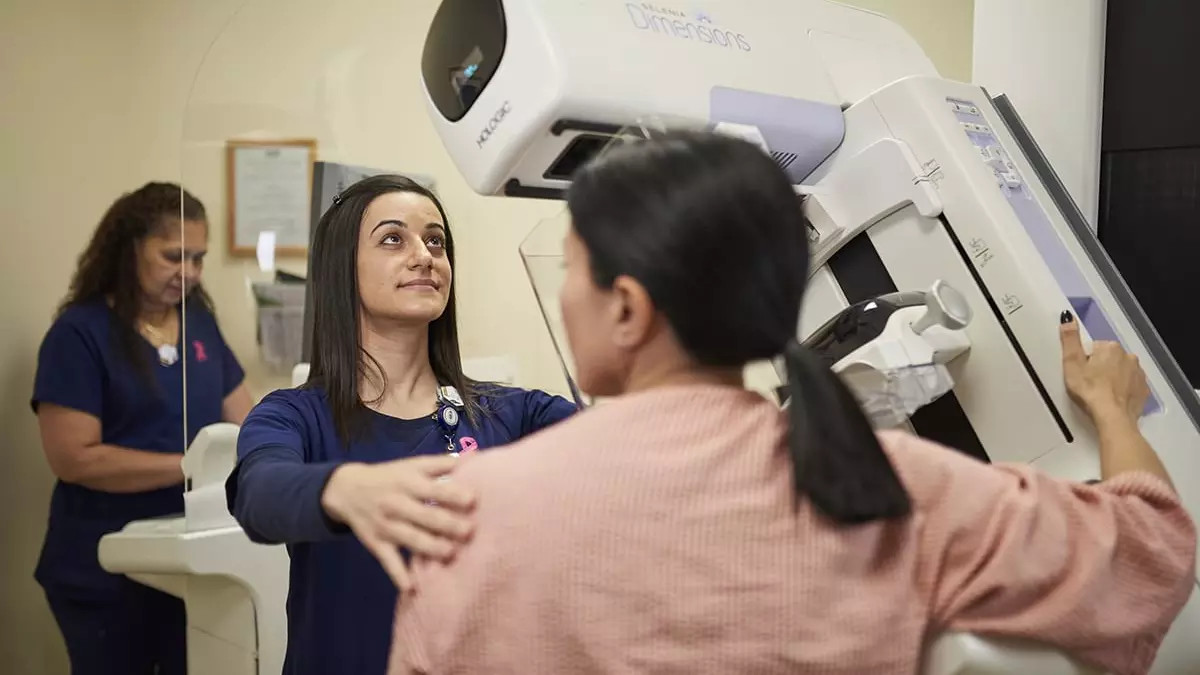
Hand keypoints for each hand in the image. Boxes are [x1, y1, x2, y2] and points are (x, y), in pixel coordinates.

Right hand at [320, 455, 475, 591]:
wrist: (346, 490)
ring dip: (431, 548)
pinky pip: (389, 561)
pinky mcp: (377, 544)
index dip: (453, 494)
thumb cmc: (389, 477)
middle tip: (469, 532)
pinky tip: (412, 588)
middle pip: (425, 516)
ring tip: (451, 554)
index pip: (433, 489)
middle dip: (448, 524)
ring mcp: (387, 526)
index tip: (473, 500)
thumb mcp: (412, 465)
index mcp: (408, 483)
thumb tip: (474, 457)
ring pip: (411, 539)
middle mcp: (397, 504)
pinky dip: (398, 576)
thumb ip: (441, 463)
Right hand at [1060, 313, 1149, 421]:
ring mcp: (1139, 373)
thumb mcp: (1072, 363)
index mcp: (1110, 347)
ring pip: (1121, 371)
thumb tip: (1067, 316)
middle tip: (1089, 385)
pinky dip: (1123, 390)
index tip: (1081, 374)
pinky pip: (1131, 385)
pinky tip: (1113, 400)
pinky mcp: (1143, 390)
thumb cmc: (1089, 390)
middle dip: (1100, 368)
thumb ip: (1069, 339)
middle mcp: (1128, 356)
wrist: (1113, 417)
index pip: (1094, 349)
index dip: (1085, 361)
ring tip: (1101, 394)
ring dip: (1112, 378)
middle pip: (1109, 359)